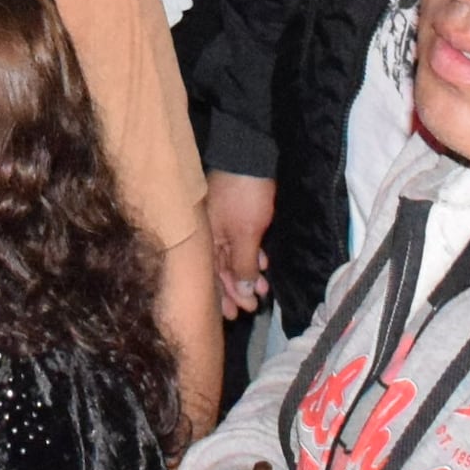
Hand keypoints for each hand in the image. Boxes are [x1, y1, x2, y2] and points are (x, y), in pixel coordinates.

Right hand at [202, 170, 274, 322]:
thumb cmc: (244, 197)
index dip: (224, 297)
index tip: (237, 315)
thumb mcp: (245, 235)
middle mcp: (210, 235)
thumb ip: (242, 266)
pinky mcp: (237, 216)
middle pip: (221, 269)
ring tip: (263, 289)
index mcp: (206, 240)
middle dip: (237, 290)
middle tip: (252, 308)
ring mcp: (223, 224)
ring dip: (248, 274)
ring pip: (233, 257)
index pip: (211, 277)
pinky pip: (242, 243)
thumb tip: (240, 294)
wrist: (250, 154)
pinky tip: (263, 264)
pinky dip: (252, 255)